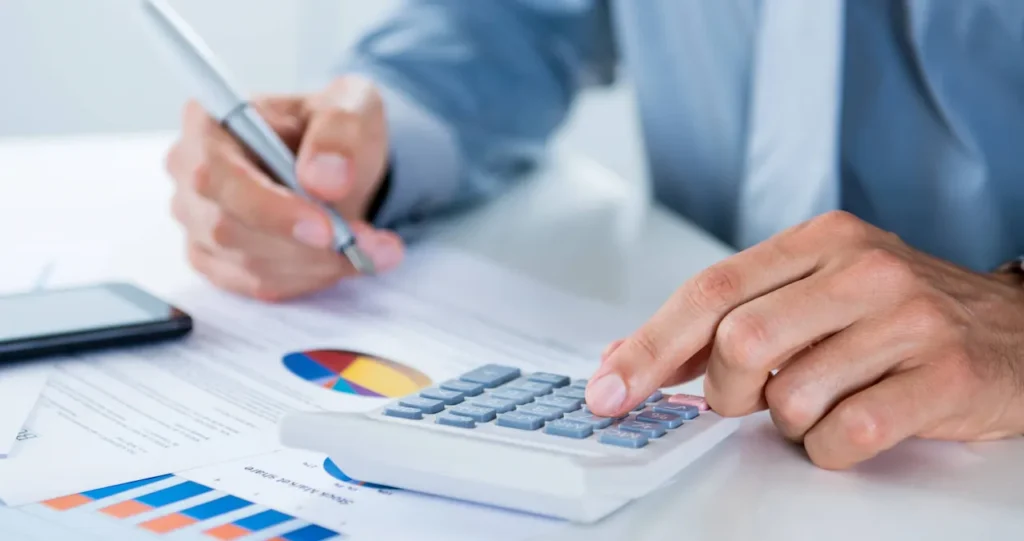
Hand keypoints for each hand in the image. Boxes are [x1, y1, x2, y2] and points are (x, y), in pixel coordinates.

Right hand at [165, 75, 402, 300]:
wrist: (340, 161)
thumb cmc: (334, 129)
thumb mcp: (352, 109)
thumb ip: (340, 133)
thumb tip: (322, 179)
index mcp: (210, 124)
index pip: (218, 178)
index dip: (270, 211)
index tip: (326, 230)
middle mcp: (190, 173)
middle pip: (230, 231)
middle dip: (307, 247)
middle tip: (368, 243)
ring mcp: (197, 221)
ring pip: (249, 265)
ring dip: (317, 265)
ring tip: (373, 249)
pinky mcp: (216, 259)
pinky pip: (258, 285)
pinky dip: (308, 279)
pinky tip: (343, 260)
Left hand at [586, 210, 1023, 468]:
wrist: (1015, 331)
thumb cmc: (898, 313)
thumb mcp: (811, 293)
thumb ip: (724, 320)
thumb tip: (630, 361)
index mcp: (818, 241)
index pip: (709, 292)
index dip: (649, 347)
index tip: (610, 389)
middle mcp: (862, 270)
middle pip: (738, 342)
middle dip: (725, 389)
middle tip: (746, 396)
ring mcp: (906, 321)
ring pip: (788, 397)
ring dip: (786, 421)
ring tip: (821, 400)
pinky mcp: (941, 377)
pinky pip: (843, 436)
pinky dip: (827, 448)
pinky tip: (853, 424)